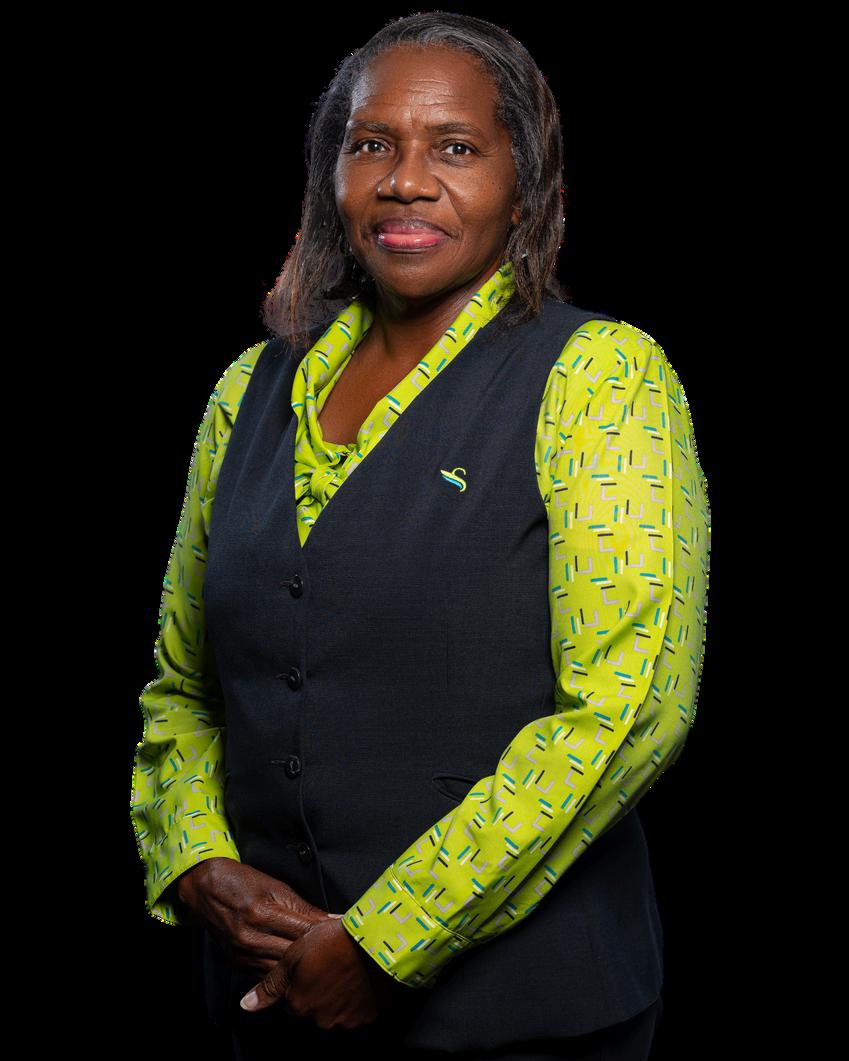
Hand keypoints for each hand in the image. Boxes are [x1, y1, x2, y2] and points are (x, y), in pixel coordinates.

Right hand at [173, 857, 341, 974]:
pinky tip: (300, 971)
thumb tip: (332, 920)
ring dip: (303, 968)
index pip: (303, 932)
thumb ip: (304, 908)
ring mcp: (242, 954)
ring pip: (282, 971)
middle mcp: (251, 937)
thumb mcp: (276, 887)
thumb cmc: (243, 882)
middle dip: (318, 954)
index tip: (345, 935)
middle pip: (295, 955)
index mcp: (263, 913)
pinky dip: (284, 974)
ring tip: (325, 966)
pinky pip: (267, 976)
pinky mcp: (238, 964)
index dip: (326, 935)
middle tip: (341, 954)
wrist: (206, 889)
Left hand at [239, 916, 404, 1029]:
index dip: (301, 982)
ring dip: (340, 999)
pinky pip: (360, 1014)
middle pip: (314, 1010)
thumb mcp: (294, 955)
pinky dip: (360, 1002)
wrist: (373, 942)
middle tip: (331, 967)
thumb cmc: (332, 942)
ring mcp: (346, 1022)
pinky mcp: (369, 1018)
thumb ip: (270, 985)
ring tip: (348, 972)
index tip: (311, 966)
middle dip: (320, 993)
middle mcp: (320, 1020)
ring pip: (337, 1013)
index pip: (292, 1001)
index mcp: (298, 1005)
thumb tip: (245, 1006)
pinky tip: (362, 982)